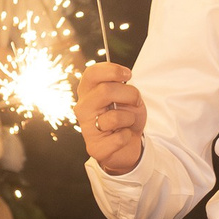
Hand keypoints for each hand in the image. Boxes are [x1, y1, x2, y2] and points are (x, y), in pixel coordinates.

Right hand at [78, 60, 144, 175]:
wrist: (129, 145)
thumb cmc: (126, 118)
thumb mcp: (128, 98)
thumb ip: (122, 88)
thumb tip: (122, 82)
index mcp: (88, 92)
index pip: (92, 73)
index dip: (112, 70)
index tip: (128, 74)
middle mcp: (83, 108)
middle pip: (105, 91)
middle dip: (129, 94)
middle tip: (136, 101)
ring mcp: (86, 129)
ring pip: (114, 117)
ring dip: (129, 118)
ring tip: (126, 123)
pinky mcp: (94, 148)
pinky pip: (120, 137)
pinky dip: (128, 136)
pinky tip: (122, 137)